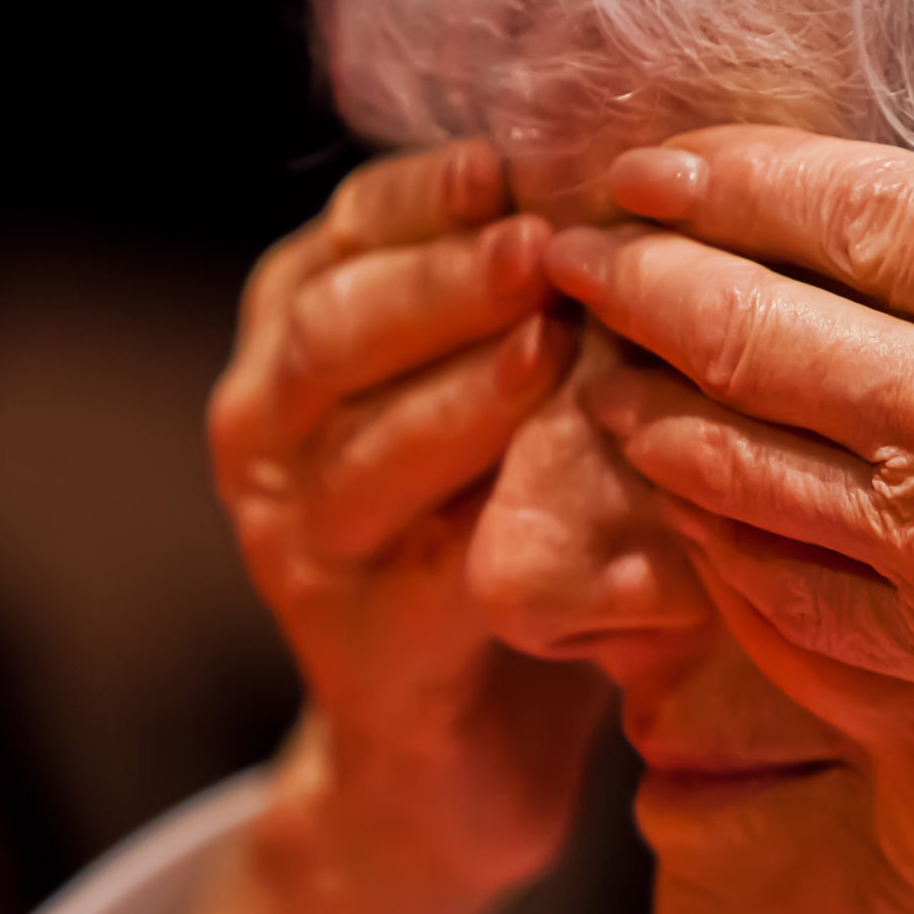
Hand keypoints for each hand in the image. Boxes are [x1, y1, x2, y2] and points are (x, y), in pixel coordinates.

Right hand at [211, 139, 607, 891]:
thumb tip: (645, 168)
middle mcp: (268, 427)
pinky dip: (490, 519)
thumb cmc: (513, 523)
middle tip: (544, 247)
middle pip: (336, 327)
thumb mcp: (508, 389)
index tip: (516, 163)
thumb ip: (534, 291)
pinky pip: (419, 566)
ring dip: (459, 390)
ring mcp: (294, 541)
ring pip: (360, 445)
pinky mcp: (353, 645)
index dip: (428, 195)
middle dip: (443, 280)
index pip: (350, 231)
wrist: (461, 749)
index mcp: (298, 335)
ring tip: (548, 346)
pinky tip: (560, 485)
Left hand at [546, 38, 913, 913]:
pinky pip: (762, 572)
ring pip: (729, 444)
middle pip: (751, 317)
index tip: (652, 159)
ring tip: (588, 361)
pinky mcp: (909, 656)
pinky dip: (702, 528)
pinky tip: (677, 509)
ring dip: (642, 396)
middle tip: (566, 245)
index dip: (733, 171)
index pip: (858, 204)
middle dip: (640, 271)